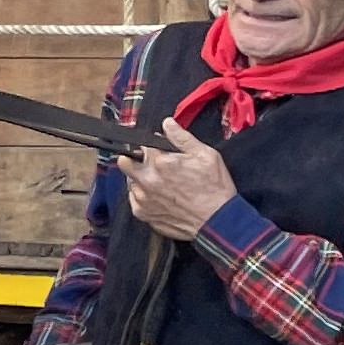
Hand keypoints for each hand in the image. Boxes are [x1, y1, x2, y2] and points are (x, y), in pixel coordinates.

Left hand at [119, 119, 238, 242]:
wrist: (218, 220)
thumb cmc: (214, 188)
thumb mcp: (205, 155)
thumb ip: (182, 137)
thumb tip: (167, 123)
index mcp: (160, 162)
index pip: (143, 145)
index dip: (152, 146)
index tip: (159, 150)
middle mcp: (146, 180)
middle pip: (125, 162)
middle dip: (134, 159)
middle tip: (151, 163)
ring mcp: (142, 198)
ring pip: (129, 181)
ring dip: (139, 178)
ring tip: (160, 182)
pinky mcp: (143, 213)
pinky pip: (134, 199)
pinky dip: (142, 196)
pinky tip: (159, 196)